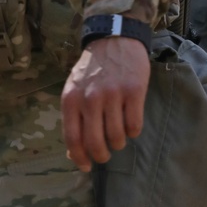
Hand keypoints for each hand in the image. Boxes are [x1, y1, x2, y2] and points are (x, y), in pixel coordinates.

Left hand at [61, 37, 150, 171]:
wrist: (114, 39)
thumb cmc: (93, 70)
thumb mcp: (75, 90)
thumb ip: (73, 118)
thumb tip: (74, 153)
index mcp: (71, 99)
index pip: (73, 138)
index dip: (80, 158)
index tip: (86, 166)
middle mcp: (90, 98)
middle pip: (95, 142)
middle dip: (101, 155)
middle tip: (105, 155)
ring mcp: (113, 94)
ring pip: (117, 137)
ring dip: (119, 143)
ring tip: (119, 136)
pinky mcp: (134, 91)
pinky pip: (134, 125)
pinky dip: (133, 131)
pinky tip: (130, 123)